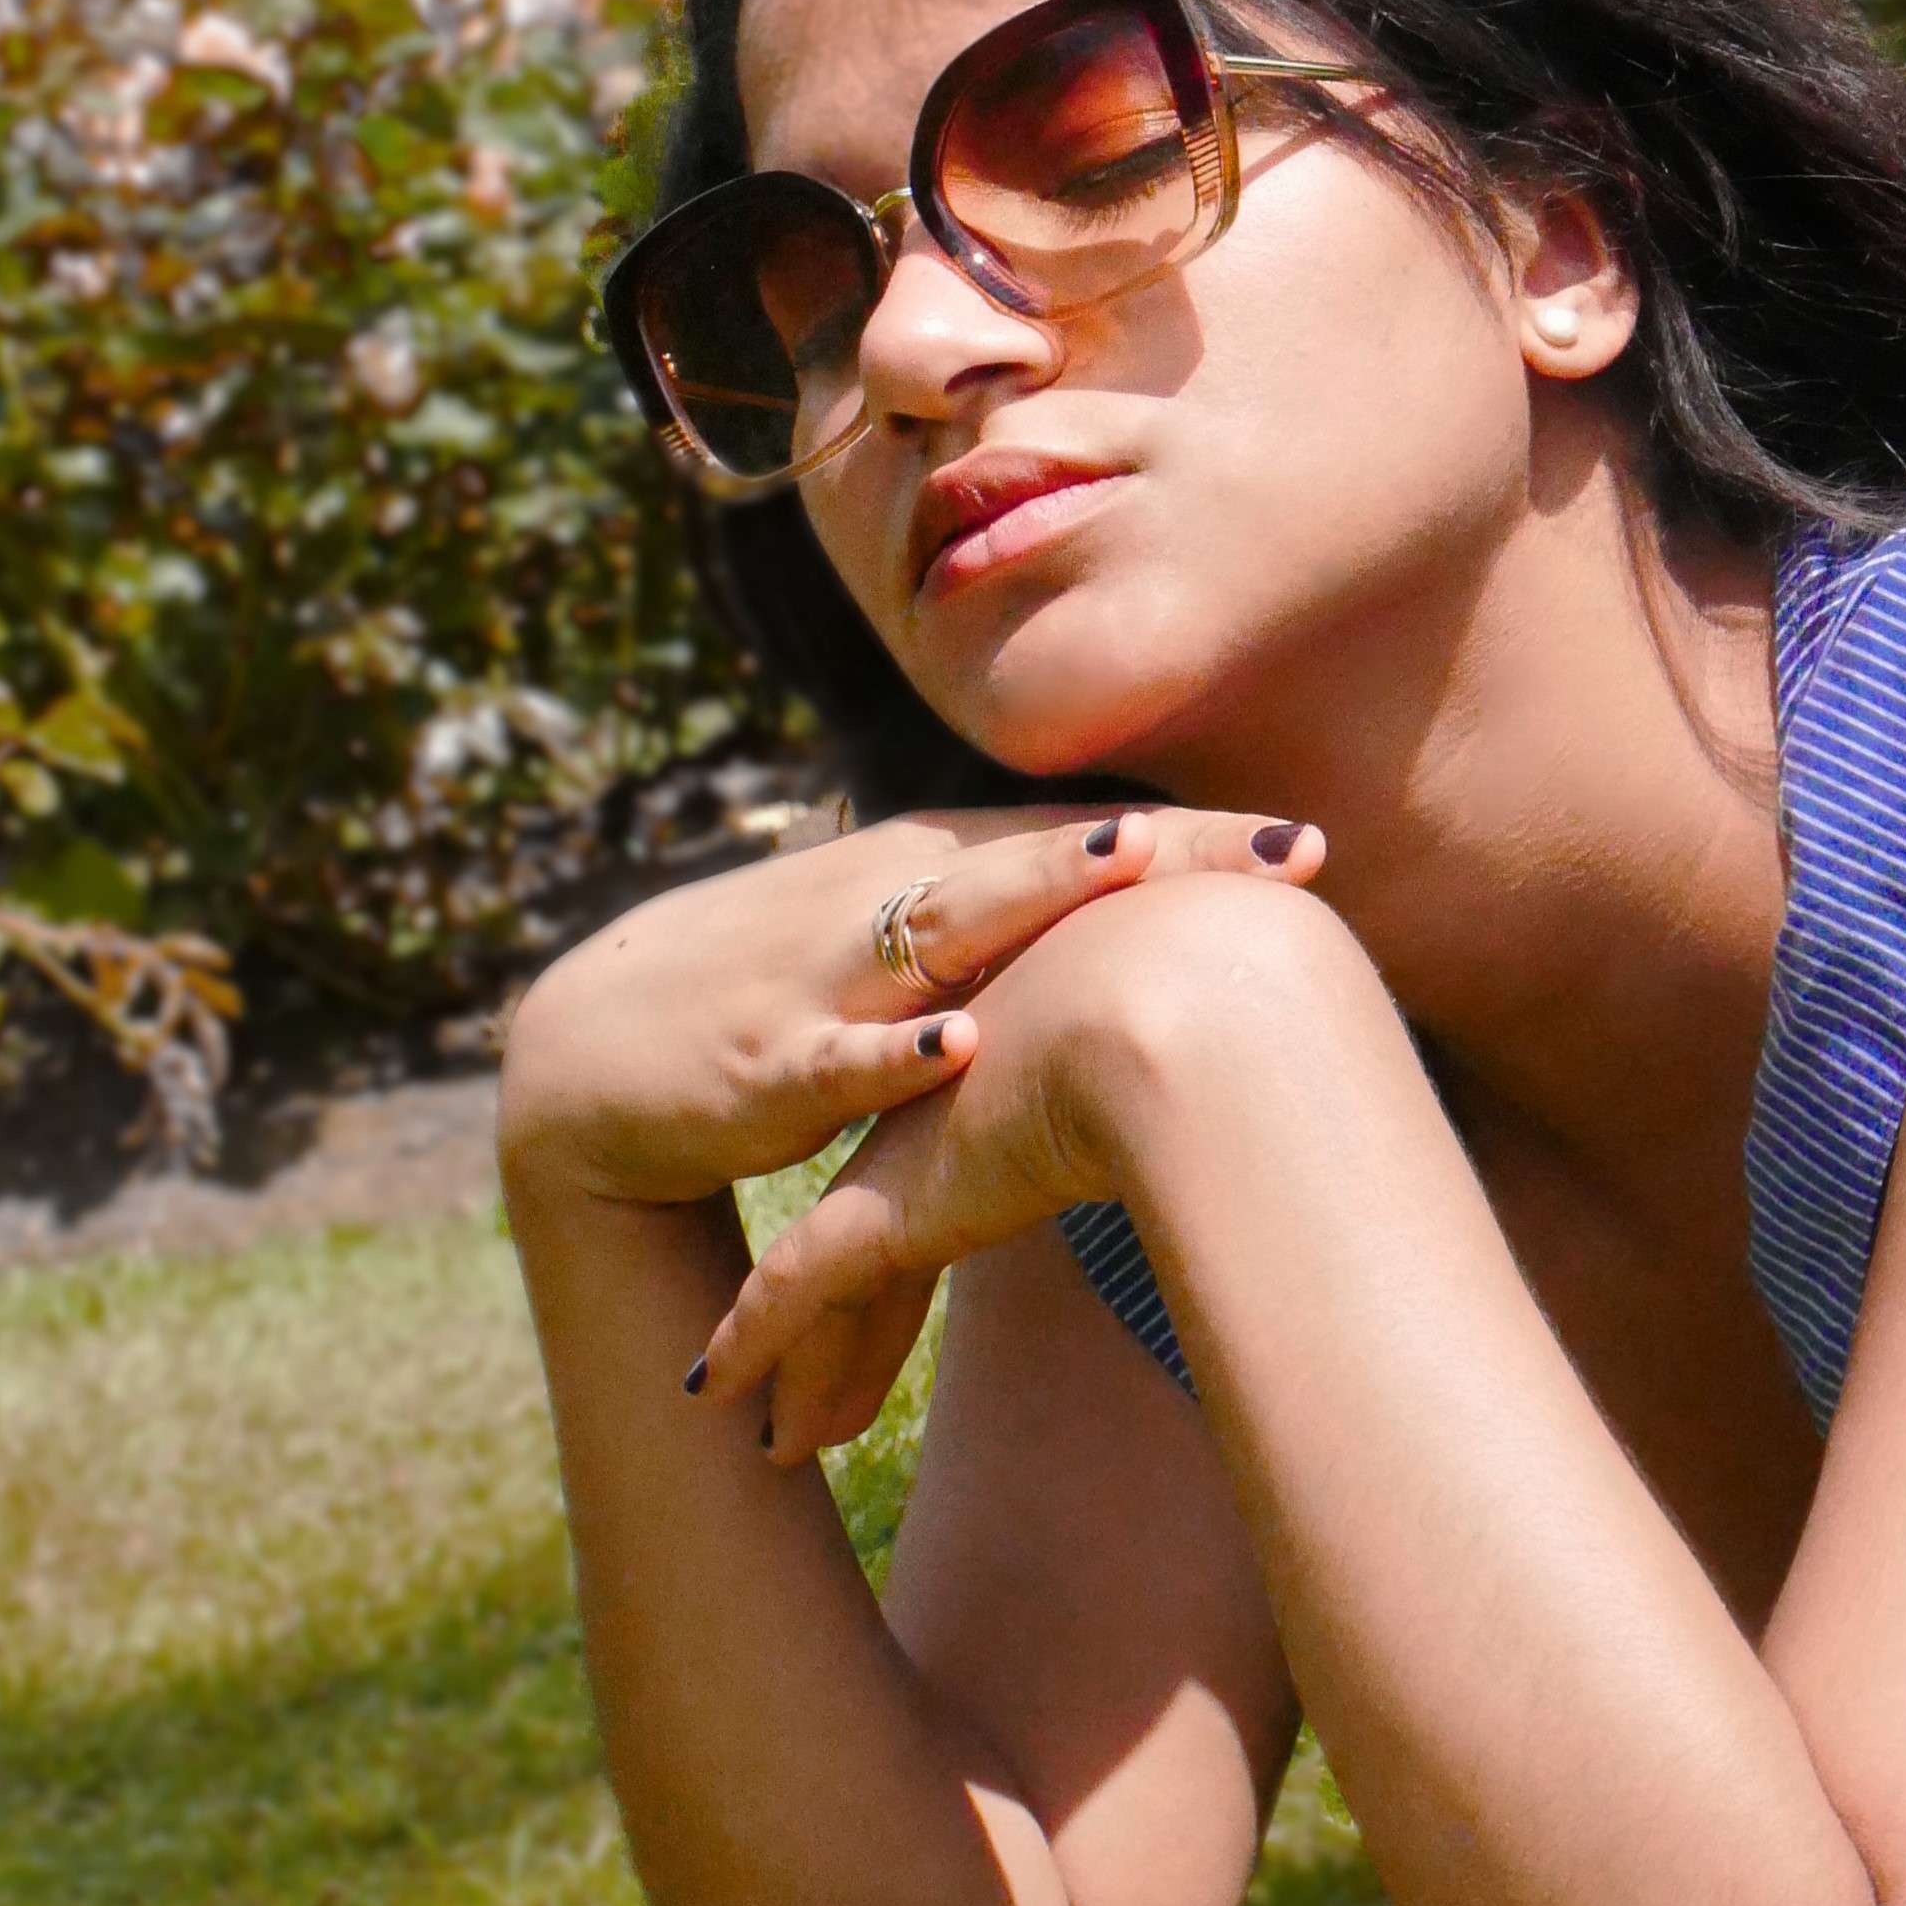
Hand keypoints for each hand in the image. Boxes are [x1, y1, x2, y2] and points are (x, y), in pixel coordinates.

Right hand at [495, 800, 1323, 1214]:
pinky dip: (899, 1052)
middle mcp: (887, 902)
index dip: (1194, 841)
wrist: (594, 1052)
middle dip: (1166, 853)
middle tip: (1290, 847)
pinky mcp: (768, 1064)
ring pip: (945, 928)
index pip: (1078, 841)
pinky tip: (962, 1045)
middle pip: (1041, 863)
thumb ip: (1006, 926)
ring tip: (1130, 866)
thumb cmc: (777, 992)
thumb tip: (1142, 909)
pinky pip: (843, 1057)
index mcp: (926, 874)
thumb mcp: (897, 944)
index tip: (1311, 841)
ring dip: (1034, 897)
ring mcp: (827, 978)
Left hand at [690, 864, 1357, 1461]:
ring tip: (783, 1428)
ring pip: (839, 1261)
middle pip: (896, 1197)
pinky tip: (717, 1391)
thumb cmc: (1261, 1018)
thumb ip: (1266, 1093)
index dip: (951, 1185)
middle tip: (821, 1345)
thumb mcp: (1265, 1051)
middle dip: (862, 1276)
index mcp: (1040, 1053)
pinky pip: (803, 1292)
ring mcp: (921, 1140)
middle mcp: (964, 1092)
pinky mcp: (897, 1201)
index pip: (977, 1131)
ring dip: (811, 1346)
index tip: (928, 1229)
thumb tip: (1354, 1133)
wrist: (1203, 1001)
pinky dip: (765, 1343)